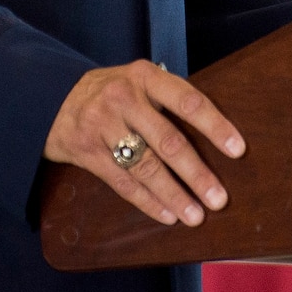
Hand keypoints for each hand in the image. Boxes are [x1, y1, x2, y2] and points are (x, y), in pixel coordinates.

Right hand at [43, 60, 245, 226]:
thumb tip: (216, 134)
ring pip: (146, 166)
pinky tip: (167, 215)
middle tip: (219, 199)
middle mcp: (124, 98)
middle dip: (197, 173)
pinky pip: (123, 182)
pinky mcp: (87, 151)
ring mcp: (103, 124)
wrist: (53, 99)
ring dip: (174, 195)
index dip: (215, 126)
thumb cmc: (112, 92)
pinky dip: (148, 201)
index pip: (188, 100)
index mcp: (145, 76)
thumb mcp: (138, 81)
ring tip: (196, 215)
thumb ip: (168, 99)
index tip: (238, 149)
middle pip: (168, 140)